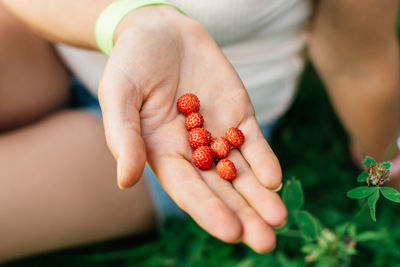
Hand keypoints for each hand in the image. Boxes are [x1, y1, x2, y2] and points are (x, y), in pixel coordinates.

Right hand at [98, 6, 285, 252]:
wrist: (161, 32)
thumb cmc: (132, 64)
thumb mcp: (119, 95)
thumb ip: (124, 137)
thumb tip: (125, 180)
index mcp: (163, 154)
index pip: (188, 190)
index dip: (208, 211)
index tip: (231, 232)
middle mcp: (193, 151)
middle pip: (221, 189)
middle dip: (244, 215)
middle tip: (266, 242)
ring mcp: (219, 134)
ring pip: (242, 172)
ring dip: (261, 196)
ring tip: (280, 220)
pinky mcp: (239, 115)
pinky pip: (253, 142)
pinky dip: (264, 160)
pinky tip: (274, 179)